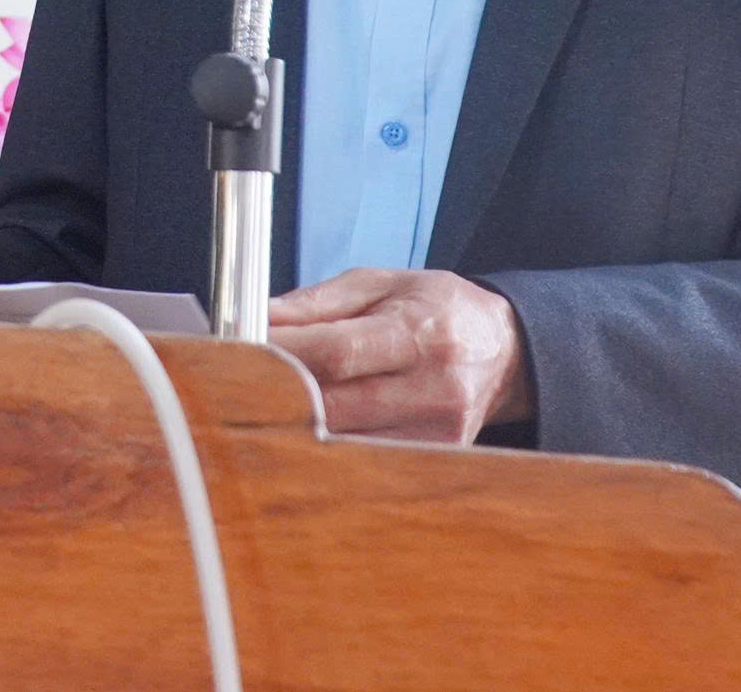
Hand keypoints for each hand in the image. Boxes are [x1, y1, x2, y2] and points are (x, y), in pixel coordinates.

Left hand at [266, 268, 531, 442]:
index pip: (338, 353)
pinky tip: (306, 421)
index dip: (282, 352)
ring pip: (342, 437)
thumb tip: (258, 318)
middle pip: (333, 404)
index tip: (241, 345)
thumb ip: (317, 302)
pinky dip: (327, 439)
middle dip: (277, 390)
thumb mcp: (381, 283)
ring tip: (264, 398)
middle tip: (237, 376)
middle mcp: (434, 389)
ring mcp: (436, 432)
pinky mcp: (432, 457)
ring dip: (295, 420)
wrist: (503, 350)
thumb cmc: (437, 309)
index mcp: (421, 333)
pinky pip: (362, 455)